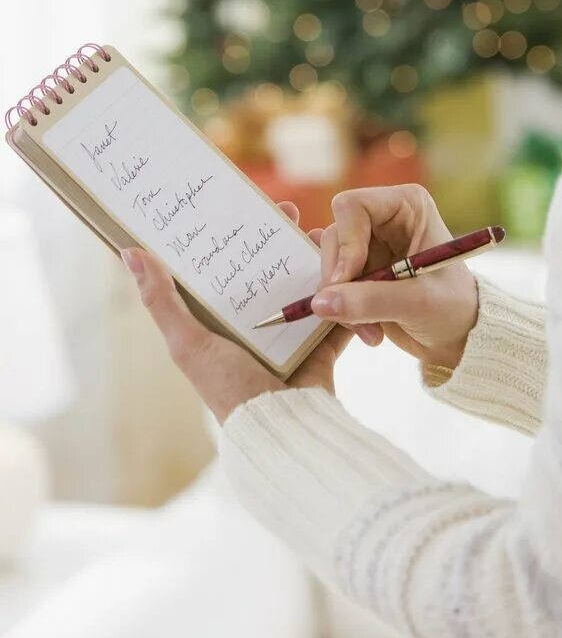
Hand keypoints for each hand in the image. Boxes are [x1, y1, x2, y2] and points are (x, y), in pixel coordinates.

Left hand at [122, 201, 353, 423]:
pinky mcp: (323, 343)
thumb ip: (161, 301)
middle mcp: (258, 323)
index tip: (246, 205)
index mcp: (223, 322)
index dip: (234, 234)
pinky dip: (349, 291)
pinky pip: (339, 310)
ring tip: (326, 234)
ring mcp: (293, 332)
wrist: (283, 431)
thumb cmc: (229, 390)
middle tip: (291, 212)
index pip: (227, 267)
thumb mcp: (188, 344)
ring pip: (308, 282)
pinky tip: (356, 264)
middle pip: (271, 267)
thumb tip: (129, 253)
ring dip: (318, 256)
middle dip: (282, 236)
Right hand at [309, 184, 478, 372]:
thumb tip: (320, 303)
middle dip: (340, 280)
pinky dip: (341, 309)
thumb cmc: (454, 308)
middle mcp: (384, 219)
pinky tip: (365, 330)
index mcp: (406, 206)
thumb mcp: (417, 302)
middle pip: (334, 236)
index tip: (347, 279)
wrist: (461, 337)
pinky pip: (332, 285)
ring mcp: (369, 245)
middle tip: (357, 316)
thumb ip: (370, 300)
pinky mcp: (360, 271)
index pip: (352, 206)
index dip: (345, 243)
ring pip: (330, 264)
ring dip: (342, 302)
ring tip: (370, 330)